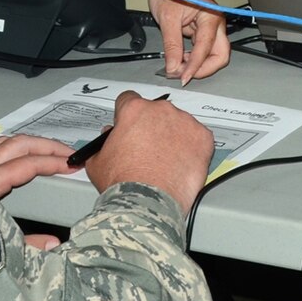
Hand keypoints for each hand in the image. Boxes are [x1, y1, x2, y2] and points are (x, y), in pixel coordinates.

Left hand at [0, 134, 76, 252]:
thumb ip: (27, 245)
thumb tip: (54, 244)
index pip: (28, 164)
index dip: (54, 162)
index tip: (73, 165)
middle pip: (19, 144)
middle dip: (47, 145)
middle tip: (68, 153)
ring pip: (2, 142)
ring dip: (27, 143)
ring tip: (45, 150)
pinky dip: (4, 147)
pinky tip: (8, 154)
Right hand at [84, 90, 214, 213]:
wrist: (148, 200)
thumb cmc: (122, 181)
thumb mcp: (98, 160)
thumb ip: (104, 142)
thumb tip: (110, 134)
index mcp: (135, 110)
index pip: (129, 99)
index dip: (127, 114)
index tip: (129, 126)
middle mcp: (162, 110)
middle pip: (156, 112)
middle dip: (152, 127)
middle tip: (148, 149)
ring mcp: (186, 122)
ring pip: (178, 124)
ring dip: (173, 137)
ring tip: (166, 161)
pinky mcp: (204, 137)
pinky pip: (197, 138)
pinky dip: (191, 148)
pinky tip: (181, 163)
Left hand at [146, 0, 229, 82]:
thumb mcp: (167, 19)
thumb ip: (172, 45)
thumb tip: (173, 68)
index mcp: (211, 16)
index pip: (207, 48)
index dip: (195, 66)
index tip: (182, 78)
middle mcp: (216, 23)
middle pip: (221, 54)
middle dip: (205, 68)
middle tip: (185, 75)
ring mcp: (211, 27)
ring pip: (214, 54)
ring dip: (199, 64)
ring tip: (179, 67)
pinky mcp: (203, 31)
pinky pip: (204, 49)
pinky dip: (194, 58)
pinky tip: (181, 59)